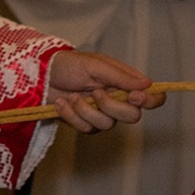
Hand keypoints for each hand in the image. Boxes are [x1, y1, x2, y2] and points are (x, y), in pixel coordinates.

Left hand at [47, 50, 164, 132]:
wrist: (41, 76)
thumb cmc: (69, 65)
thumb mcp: (95, 65)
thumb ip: (120, 77)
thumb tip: (147, 84)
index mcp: (125, 83)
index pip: (152, 97)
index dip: (150, 101)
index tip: (134, 97)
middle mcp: (118, 100)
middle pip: (133, 117)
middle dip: (112, 106)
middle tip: (96, 93)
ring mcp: (102, 114)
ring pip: (108, 125)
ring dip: (86, 110)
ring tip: (72, 96)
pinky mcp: (86, 124)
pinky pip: (87, 129)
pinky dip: (72, 115)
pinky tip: (63, 103)